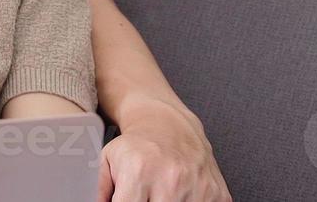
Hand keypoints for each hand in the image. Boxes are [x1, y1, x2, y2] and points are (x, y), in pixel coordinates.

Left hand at [98, 96, 230, 201]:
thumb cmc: (136, 144)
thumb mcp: (107, 160)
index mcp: (139, 173)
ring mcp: (197, 188)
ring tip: (160, 194)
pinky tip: (181, 195)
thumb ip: (99, 189)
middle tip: (145, 196)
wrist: (169, 123)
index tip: (127, 201)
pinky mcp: (217, 194)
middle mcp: (170, 180)